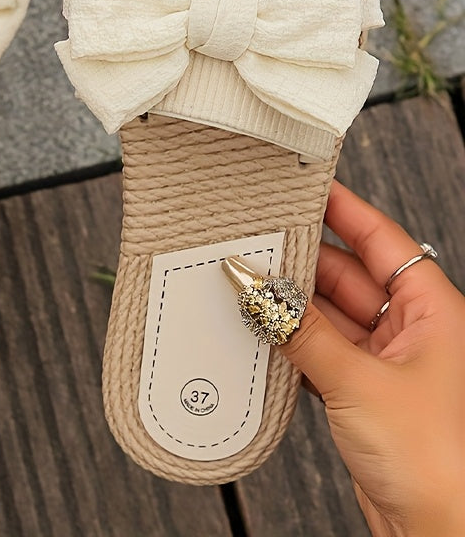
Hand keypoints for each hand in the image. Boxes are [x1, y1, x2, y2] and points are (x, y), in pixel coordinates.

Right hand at [279, 181, 464, 536]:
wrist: (440, 534)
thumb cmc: (440, 463)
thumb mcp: (359, 381)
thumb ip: (299, 330)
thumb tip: (255, 287)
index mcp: (433, 310)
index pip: (381, 239)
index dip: (342, 208)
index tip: (304, 187)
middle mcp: (411, 329)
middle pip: (346, 274)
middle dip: (300, 261)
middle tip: (253, 243)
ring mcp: (384, 360)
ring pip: (327, 313)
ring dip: (290, 305)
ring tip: (248, 287)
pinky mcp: (360, 390)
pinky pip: (318, 348)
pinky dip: (290, 340)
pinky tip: (264, 333)